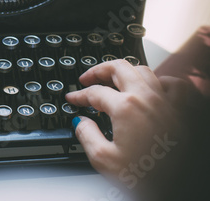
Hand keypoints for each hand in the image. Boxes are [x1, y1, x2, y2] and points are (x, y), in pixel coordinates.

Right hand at [65, 60, 189, 189]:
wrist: (179, 188)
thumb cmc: (148, 178)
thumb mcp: (105, 160)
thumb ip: (87, 136)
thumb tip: (80, 122)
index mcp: (126, 108)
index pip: (95, 92)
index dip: (79, 95)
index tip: (72, 99)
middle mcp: (147, 98)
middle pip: (119, 68)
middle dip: (99, 70)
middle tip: (87, 78)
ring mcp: (167, 101)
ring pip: (144, 70)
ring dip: (125, 72)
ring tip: (115, 80)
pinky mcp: (184, 110)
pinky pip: (174, 84)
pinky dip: (160, 81)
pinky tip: (154, 87)